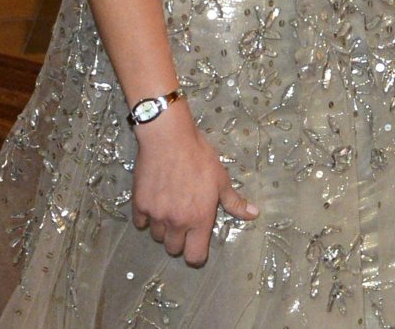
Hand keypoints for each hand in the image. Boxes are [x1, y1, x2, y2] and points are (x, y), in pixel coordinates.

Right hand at [131, 101, 258, 264]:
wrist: (169, 139)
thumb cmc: (199, 156)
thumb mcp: (221, 178)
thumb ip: (234, 201)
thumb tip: (254, 214)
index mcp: (199, 219)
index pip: (194, 256)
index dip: (196, 254)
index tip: (197, 243)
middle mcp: (177, 222)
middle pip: (173, 249)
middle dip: (179, 240)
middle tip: (184, 220)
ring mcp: (156, 215)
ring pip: (157, 236)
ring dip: (164, 227)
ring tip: (170, 207)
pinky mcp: (139, 205)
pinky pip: (141, 222)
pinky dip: (147, 217)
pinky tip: (155, 202)